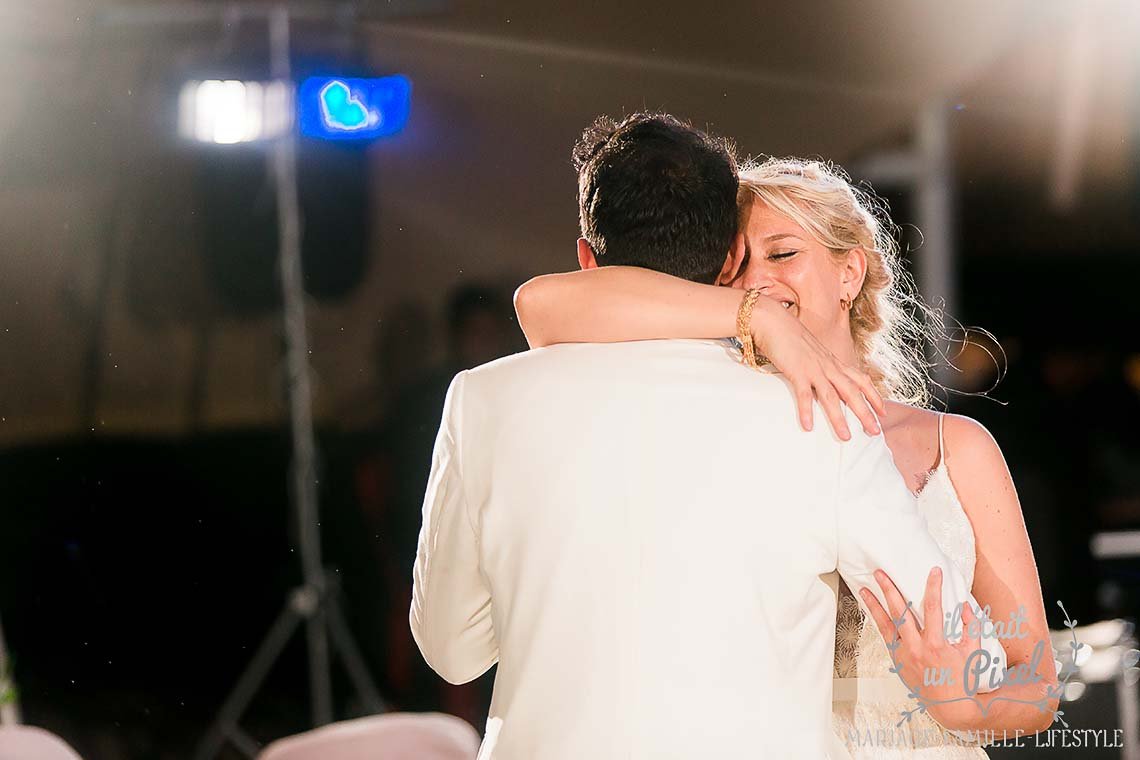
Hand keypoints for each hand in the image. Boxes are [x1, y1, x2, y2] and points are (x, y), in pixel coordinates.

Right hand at [750, 295, 884, 439]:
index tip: (883, 413)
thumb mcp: (813, 352)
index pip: (861, 380)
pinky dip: (806, 411)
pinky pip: (803, 394)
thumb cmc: (790, 336)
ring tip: (845, 436)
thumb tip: (824, 380)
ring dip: (839, 418)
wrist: (773, 320)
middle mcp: (828, 366)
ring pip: (831, 396)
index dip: (874, 397)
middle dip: (865, 413)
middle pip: (852, 392)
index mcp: (833, 362)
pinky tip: (808, 426)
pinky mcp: (796, 371)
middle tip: (875, 432)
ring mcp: (813, 368)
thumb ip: (821, 366)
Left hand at [861, 567, 991, 728]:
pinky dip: (878, 622)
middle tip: (880, 573)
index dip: (934, 587)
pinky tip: (871, 610)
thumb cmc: (962, 679)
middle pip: (900, 612)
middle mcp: (915, 647)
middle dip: (889, 590)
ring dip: (874, 605)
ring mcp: (903, 655)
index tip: (934, 571)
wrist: (950, 707)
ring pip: (885, 624)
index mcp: (936, 644)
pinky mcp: (897, 660)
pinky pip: (885, 637)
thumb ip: (971, 626)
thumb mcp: (973, 652)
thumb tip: (965, 605)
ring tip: (864, 589)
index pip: (934, 607)